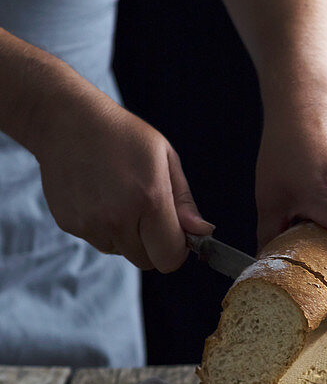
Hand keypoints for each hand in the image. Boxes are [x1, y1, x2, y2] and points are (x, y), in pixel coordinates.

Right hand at [34, 79, 213, 270]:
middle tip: (146, 212)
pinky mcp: (70, 225)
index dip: (176, 250)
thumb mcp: (165, 158)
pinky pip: (97, 241)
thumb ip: (184, 201)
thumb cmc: (123, 136)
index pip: (169, 258)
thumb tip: (202, 232)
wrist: (68, 122)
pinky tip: (99, 197)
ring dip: (126, 236)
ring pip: (120, 252)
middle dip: (152, 244)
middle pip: (146, 261)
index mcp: (149, 200)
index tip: (175, 234)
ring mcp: (91, 224)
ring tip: (118, 198)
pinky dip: (102, 228)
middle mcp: (118, 218)